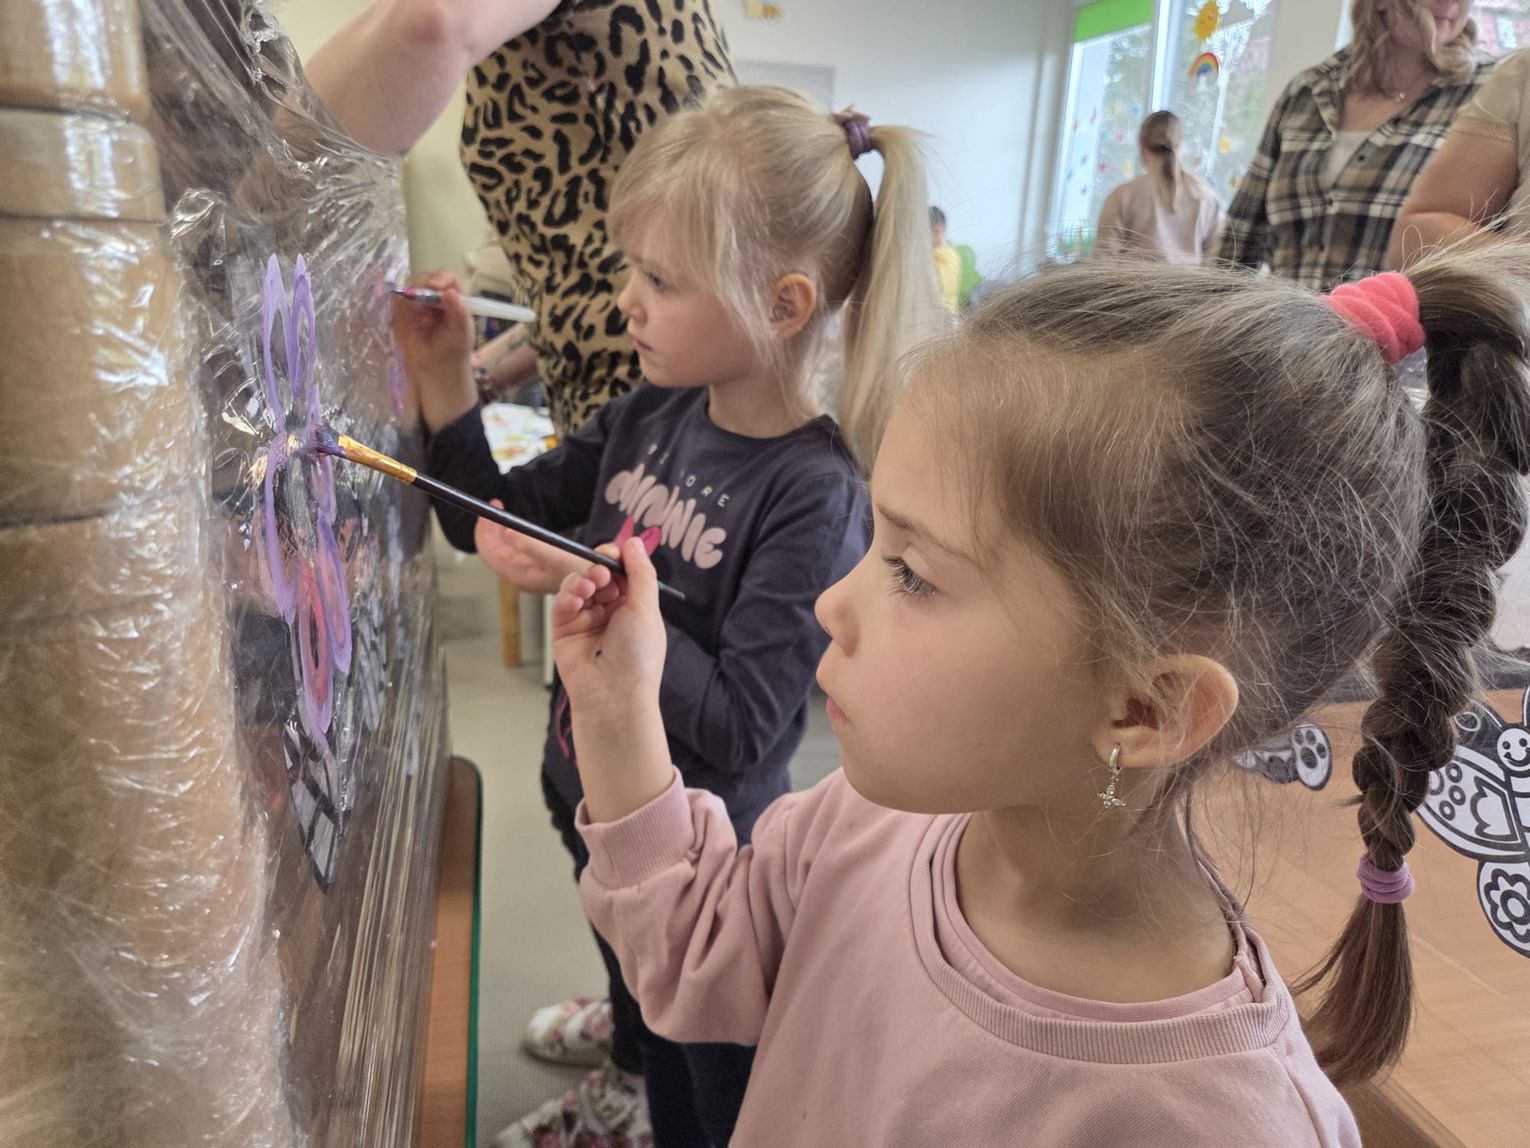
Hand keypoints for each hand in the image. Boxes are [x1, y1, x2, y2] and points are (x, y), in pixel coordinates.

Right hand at [392, 269, 475, 430]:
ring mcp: (417, 303)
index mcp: (453, 296)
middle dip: (423, 289)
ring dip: (415, 303)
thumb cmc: (454, 349)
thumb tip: (449, 292)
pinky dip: (404, 311)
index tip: (435, 287)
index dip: (440, 278)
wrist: (436, 368)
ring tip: (423, 323)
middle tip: (424, 307)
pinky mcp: (402, 312)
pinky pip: (398, 303)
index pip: (447, 277)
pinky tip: (414, 325)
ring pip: (410, 289)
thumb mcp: (462, 331)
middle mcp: (434, 296)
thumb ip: (458, 311)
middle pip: (425, 278)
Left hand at [474, 502, 586, 592]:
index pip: (489, 553)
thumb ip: (533, 545)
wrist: (599, 584)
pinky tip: (517, 524)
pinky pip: (513, 547)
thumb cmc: (581, 574)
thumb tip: (508, 531)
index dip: (485, 531)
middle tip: (496, 504)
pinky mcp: (534, 564)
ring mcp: (525, 569)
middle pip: (492, 549)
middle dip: (491, 526)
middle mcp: (518, 574)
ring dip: (500, 528)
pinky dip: (510, 532)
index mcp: (518, 575)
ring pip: (502, 546)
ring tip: (502, 509)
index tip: (490, 510)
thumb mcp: (558, 556)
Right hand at [551, 538, 666, 722]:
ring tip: (589, 588)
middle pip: (597, 574)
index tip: (612, 553)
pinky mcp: (564, 629)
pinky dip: (568, 595)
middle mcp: (610, 610)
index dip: (615, 559)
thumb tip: (634, 541)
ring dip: (582, 580)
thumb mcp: (646, 608)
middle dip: (598, 568)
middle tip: (601, 574)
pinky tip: (576, 599)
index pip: (621, 572)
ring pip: (577, 584)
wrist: (614, 695)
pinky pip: (562, 602)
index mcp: (634, 605)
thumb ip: (640, 573)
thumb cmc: (638, 654)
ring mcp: (586, 619)